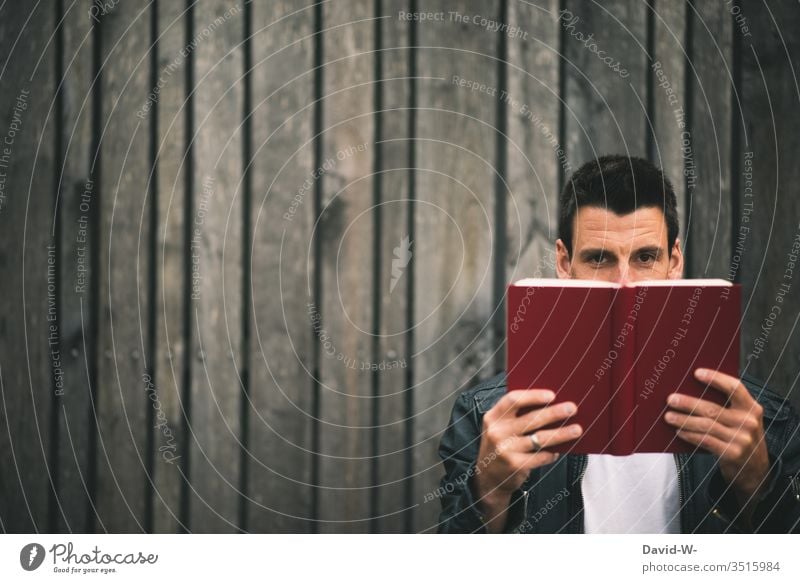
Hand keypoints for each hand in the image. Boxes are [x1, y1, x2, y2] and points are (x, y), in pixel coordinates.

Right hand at [472, 389, 580, 530]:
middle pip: (531, 418)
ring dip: (561, 433)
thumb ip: (516, 415)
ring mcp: (506, 450)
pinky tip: (559, 450)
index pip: (513, 400)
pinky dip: (552, 453)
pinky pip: (541, 456)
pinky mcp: (515, 465)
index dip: (533, 396)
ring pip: (540, 438)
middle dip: (555, 412)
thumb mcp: (499, 427)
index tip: (552, 395)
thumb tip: (549, 404)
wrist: (488, 477)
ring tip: (576, 429)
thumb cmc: (501, 445)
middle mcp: (497, 432)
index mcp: (493, 417)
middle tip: (572, 408)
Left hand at [664, 368, 769, 509]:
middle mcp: (749, 422)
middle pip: (713, 409)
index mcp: (752, 408)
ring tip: (668, 416)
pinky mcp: (732, 453)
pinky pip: (706, 441)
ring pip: (706, 425)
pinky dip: (690, 435)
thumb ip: (726, 405)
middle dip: (688, 403)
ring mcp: (741, 439)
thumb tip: (691, 389)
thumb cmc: (740, 435)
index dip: (716, 379)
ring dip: (684, 420)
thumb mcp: (742, 418)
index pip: (735, 388)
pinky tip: (678, 431)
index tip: (696, 373)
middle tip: (670, 399)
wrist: (755, 468)